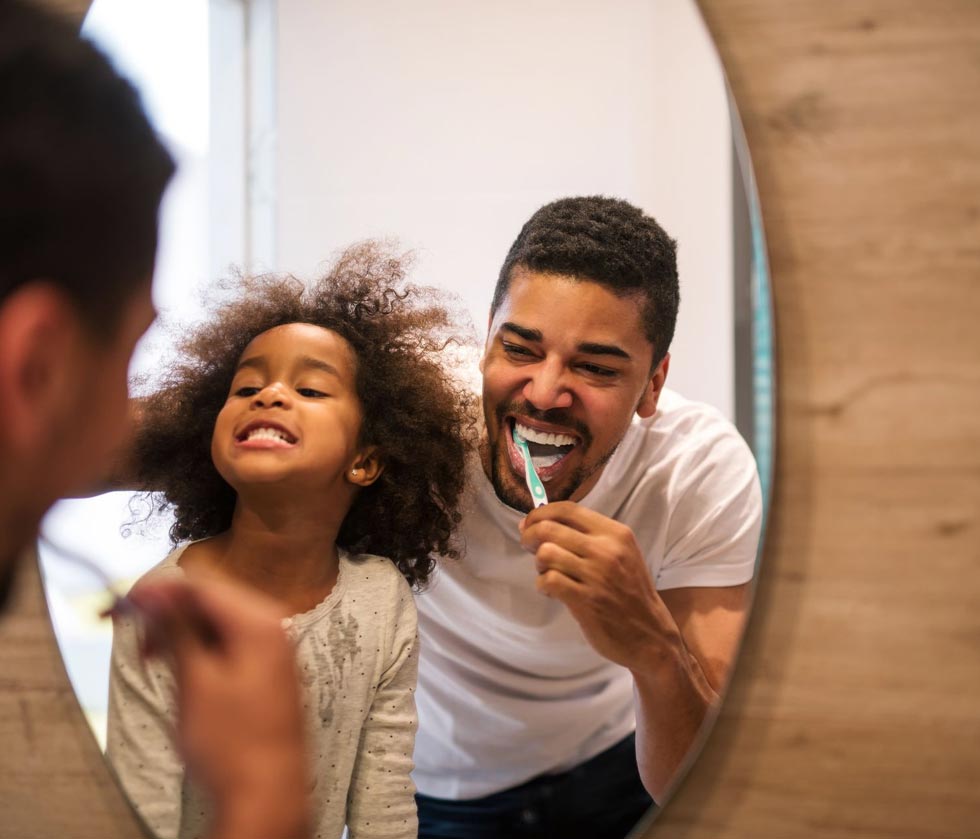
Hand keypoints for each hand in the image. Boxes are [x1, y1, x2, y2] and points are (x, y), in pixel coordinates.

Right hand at [127, 575, 310, 838]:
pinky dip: (202, 649)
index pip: (202, 586)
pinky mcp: (269, 671)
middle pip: (212, 600)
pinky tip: (180, 667)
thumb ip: (176, 630)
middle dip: (169, 613)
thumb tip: (155, 596)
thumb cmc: (233, 745)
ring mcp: (275, 650)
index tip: (125, 603)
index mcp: (260, 623)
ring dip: (182, 632)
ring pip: (219, 622)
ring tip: (151, 657)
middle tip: (134, 634)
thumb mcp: (195, 681)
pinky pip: (231, 643)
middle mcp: (274, 628)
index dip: (159, 591)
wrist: (268, 794)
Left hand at [519, 501, 683, 673]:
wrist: (650, 634)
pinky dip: (542, 584)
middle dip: (530, 535)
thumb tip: (541, 523)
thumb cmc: (629, 592)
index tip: (529, 522)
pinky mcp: (585, 600)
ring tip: (546, 572)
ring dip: (538, 563)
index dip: (540, 513)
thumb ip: (588, 537)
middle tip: (528, 546)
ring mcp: (596, 575)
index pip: (568, 509)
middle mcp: (606, 550)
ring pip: (546, 553)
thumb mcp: (620, 554)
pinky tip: (551, 591)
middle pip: (549, 528)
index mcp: (615, 533)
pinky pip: (548, 580)